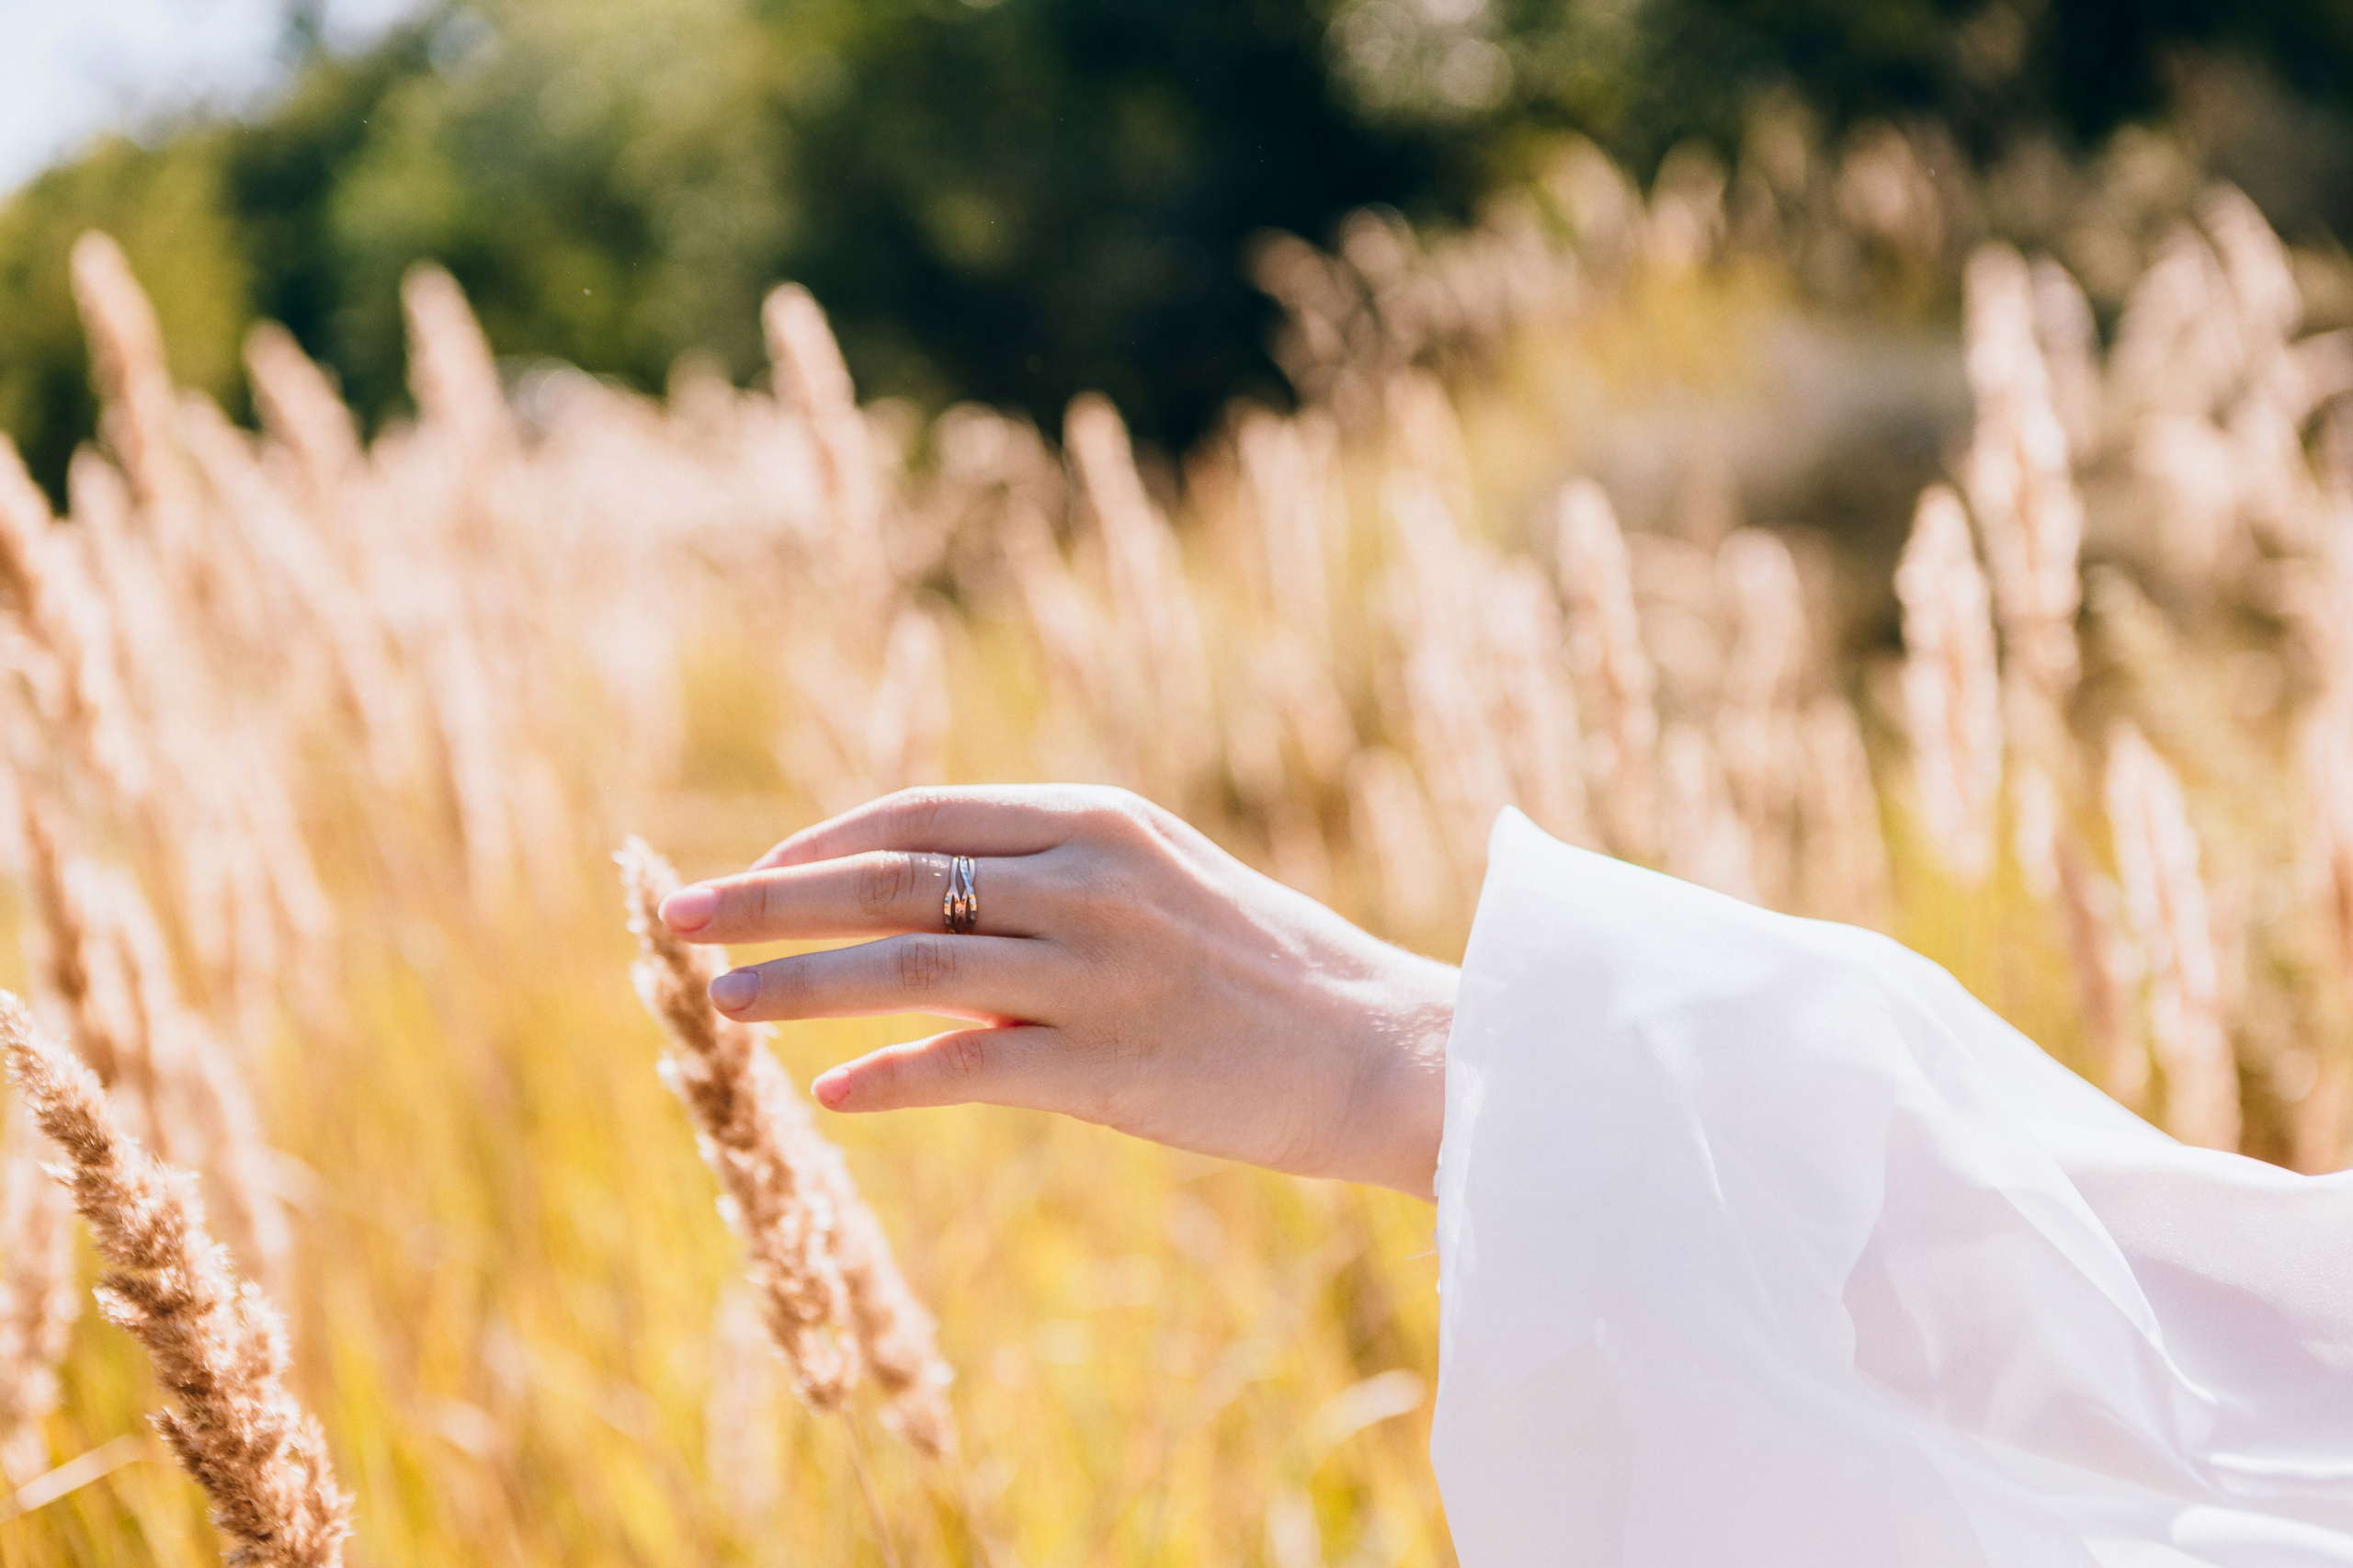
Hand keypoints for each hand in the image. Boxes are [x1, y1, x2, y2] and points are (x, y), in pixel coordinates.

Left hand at [656, 785, 1455, 1196]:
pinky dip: (888, 1078)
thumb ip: (1050, 880)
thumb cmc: (1269, 966)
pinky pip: (968, 1070)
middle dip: (770, 898)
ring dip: (799, 987)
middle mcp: (1085, 882)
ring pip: (906, 970)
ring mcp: (1094, 974)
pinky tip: (832, 1094)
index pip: (923, 812)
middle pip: (890, 878)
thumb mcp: (1161, 882)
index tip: (759, 868)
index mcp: (1094, 822)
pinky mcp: (1107, 1068)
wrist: (1383, 1048)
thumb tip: (927, 908)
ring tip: (719, 1006)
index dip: (824, 839)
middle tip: (678, 918)